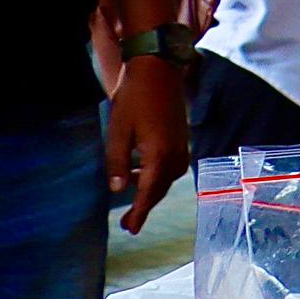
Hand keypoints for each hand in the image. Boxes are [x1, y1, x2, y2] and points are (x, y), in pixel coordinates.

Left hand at [106, 53, 186, 230]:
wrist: (158, 69)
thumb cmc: (134, 97)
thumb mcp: (118, 131)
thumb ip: (118, 162)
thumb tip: (118, 190)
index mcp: (160, 154)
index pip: (149, 192)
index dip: (139, 212)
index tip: (131, 229)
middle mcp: (176, 153)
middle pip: (161, 188)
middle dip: (145, 206)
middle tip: (130, 223)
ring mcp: (181, 145)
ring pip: (168, 178)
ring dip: (152, 189)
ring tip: (133, 193)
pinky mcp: (181, 137)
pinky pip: (173, 166)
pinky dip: (159, 175)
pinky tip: (144, 170)